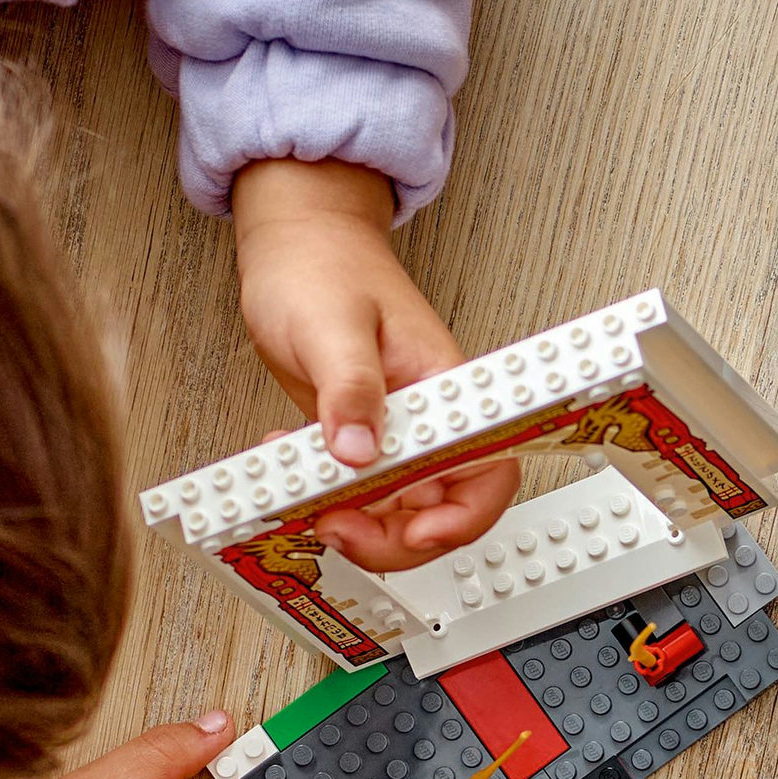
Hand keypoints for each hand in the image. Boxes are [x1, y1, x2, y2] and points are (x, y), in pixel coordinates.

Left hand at [230, 158, 517, 566]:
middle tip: (340, 528)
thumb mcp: (332, 325)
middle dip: (394, 535)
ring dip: (355, 522)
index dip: (463, 514)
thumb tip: (358, 454)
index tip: (417, 533)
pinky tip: (289, 474)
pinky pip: (356, 488)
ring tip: (307, 503)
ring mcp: (394, 427)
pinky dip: (323, 497)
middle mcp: (428, 414)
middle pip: (444, 504)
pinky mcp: (359, 432)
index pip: (488, 466)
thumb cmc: (325, 265)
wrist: (297, 243)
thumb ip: (348, 390)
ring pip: (397, 507)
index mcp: (445, 385)